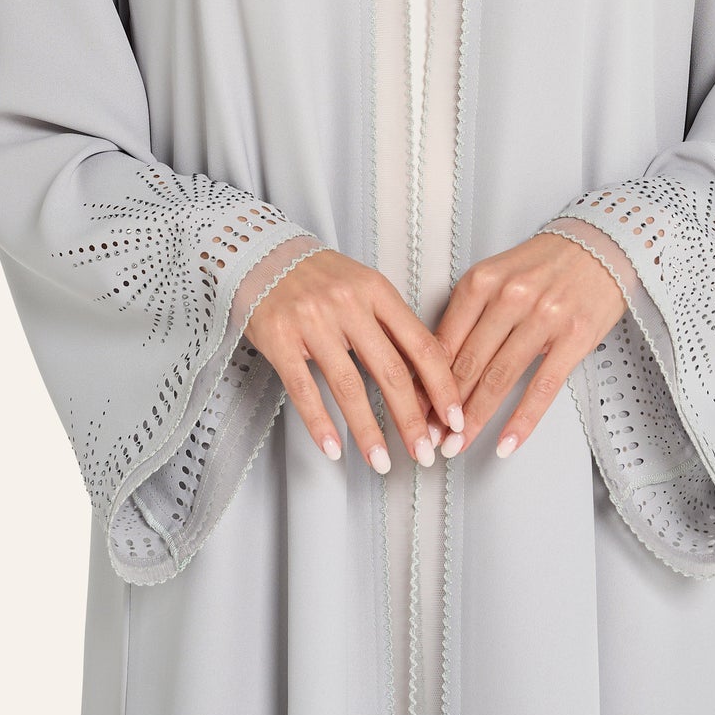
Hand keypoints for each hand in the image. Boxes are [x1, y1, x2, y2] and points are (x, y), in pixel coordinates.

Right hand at [243, 248, 463, 472]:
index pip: (421, 344)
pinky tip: (334, 447)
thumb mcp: (363, 286)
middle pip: (390, 371)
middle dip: (412, 420)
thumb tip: (425, 378)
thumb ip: (390, 325)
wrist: (261, 253)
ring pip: (349, 387)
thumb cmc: (317, 275)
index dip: (442, 386)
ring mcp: (312, 322)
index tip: (453, 417)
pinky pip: (304, 389)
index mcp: (376, 290)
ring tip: (382, 461)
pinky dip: (320, 423)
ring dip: (369, 432)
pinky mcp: (280, 340)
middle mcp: (347, 304)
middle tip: (425, 452)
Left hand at [420, 232, 628, 459]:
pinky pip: (542, 388)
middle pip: (467, 364)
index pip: (444, 341)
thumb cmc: (545, 263)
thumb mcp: (496, 276)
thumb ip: (469, 315)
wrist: (599, 245)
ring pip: (499, 379)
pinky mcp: (573, 337)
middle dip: (444, 409)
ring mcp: (543, 317)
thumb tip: (438, 365)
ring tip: (457, 445)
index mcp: (482, 281)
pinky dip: (522, 421)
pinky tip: (507, 442)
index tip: (415, 408)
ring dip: (475, 420)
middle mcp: (509, 297)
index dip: (425, 382)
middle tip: (429, 437)